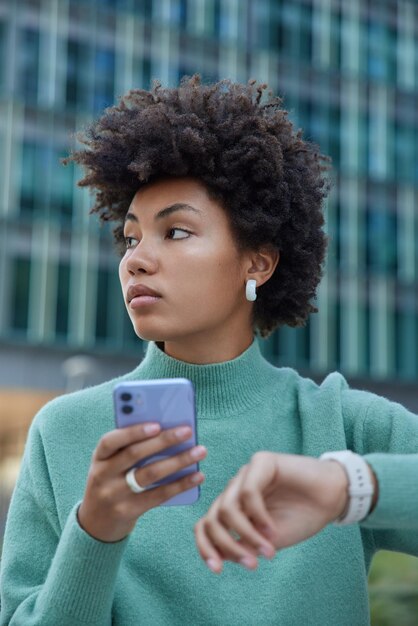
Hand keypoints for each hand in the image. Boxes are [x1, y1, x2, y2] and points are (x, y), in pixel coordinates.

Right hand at [78, 423, 206, 541]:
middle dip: (164, 441)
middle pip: (135, 455)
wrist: (96, 522)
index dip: (133, 432)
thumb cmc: (111, 481)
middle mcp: (103, 475)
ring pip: (150, 474)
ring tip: (199, 451)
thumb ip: (130, 448)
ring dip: (178, 461)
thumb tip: (168, 430)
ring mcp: (114, 495)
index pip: (111, 440)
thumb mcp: (111, 464)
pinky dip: (180, 484)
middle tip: (187, 431)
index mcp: (99, 457)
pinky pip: (158, 495)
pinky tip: (197, 476)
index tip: (157, 424)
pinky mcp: (129, 511)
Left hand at [194, 451, 347, 572]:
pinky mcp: (261, 462)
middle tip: (252, 564)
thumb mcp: (267, 541)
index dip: (206, 548)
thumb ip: (244, 545)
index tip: (217, 570)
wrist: (332, 498)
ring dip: (246, 534)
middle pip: (213, 519)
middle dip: (228, 546)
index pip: (206, 525)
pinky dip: (258, 517)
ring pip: (227, 508)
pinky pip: (248, 493)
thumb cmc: (301, 517)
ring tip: (268, 550)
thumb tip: (219, 555)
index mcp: (233, 507)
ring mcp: (246, 474)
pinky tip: (273, 530)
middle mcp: (235, 489)